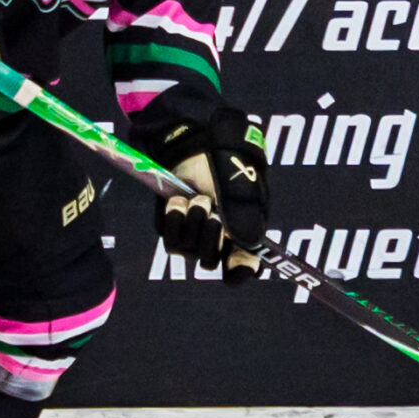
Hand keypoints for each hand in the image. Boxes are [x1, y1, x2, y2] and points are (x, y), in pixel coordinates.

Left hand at [153, 109, 271, 283]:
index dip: (241, 270)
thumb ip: (245, 216)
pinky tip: (180, 200)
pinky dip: (175, 219)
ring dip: (194, 222)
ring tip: (197, 198)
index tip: (238, 263)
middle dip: (211, 238)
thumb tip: (248, 246)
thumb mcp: (241, 188)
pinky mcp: (170, 229)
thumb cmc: (225, 166)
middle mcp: (217, 241)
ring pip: (189, 252)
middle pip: (211, 262)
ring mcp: (192, 237)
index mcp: (243, 234)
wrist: (195, 147)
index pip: (244, 267)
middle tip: (214, 213)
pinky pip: (170, 240)